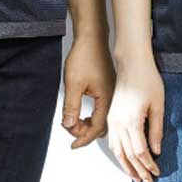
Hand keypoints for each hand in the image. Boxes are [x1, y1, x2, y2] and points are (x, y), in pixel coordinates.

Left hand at [61, 34, 114, 148]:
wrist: (92, 37)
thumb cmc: (84, 56)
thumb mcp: (73, 84)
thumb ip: (71, 107)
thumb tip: (69, 126)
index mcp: (106, 99)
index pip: (96, 128)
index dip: (83, 138)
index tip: (72, 144)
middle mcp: (113, 98)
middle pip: (102, 126)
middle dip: (85, 132)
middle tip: (70, 130)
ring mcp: (112, 92)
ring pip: (102, 118)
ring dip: (89, 124)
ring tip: (74, 122)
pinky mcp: (109, 88)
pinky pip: (103, 109)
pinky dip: (93, 115)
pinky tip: (83, 113)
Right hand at [107, 55, 163, 181]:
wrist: (131, 62)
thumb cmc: (147, 80)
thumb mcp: (158, 105)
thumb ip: (157, 130)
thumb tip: (156, 151)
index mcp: (132, 120)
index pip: (141, 151)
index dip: (149, 165)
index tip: (158, 173)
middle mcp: (119, 122)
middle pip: (128, 154)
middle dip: (138, 170)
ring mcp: (113, 119)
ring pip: (117, 150)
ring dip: (126, 165)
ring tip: (135, 177)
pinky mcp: (111, 115)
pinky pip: (112, 141)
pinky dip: (119, 153)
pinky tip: (125, 159)